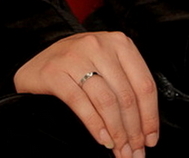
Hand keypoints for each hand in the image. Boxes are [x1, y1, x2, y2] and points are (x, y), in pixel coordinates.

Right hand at [14, 31, 158, 155]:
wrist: (37, 61)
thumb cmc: (78, 65)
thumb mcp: (106, 64)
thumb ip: (126, 84)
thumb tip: (145, 127)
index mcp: (119, 43)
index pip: (144, 84)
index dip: (150, 116)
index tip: (151, 139)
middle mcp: (100, 45)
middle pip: (126, 96)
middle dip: (133, 131)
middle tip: (134, 153)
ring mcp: (76, 57)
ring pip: (106, 101)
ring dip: (117, 132)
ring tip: (119, 151)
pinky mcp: (55, 72)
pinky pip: (80, 103)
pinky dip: (94, 125)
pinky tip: (102, 139)